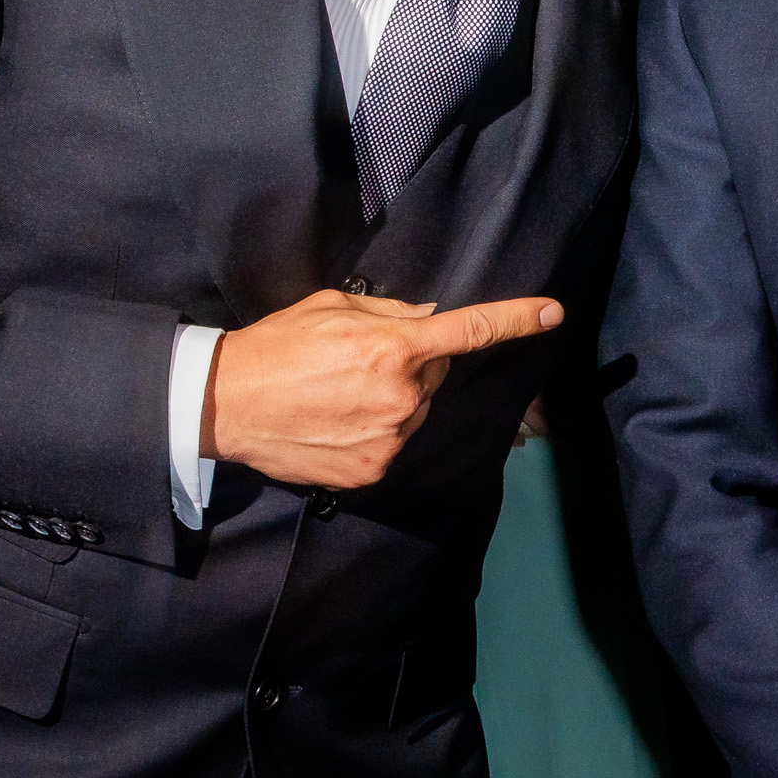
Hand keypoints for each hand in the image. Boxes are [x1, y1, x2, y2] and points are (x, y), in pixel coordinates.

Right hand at [205, 289, 561, 490]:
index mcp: (393, 347)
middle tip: (357, 361)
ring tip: (339, 394)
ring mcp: (389, 438)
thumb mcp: (331, 308)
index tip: (552, 313)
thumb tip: (431, 320)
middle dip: (411, 364)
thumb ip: (390, 313)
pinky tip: (336, 421)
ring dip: (394, 400)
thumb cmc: (275, 346)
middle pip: (434, 375)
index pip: (469, 332)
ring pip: (415, 411)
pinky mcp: (372, 469)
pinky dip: (376, 431)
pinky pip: (394, 442)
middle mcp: (401, 396)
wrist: (225, 404)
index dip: (515, 320)